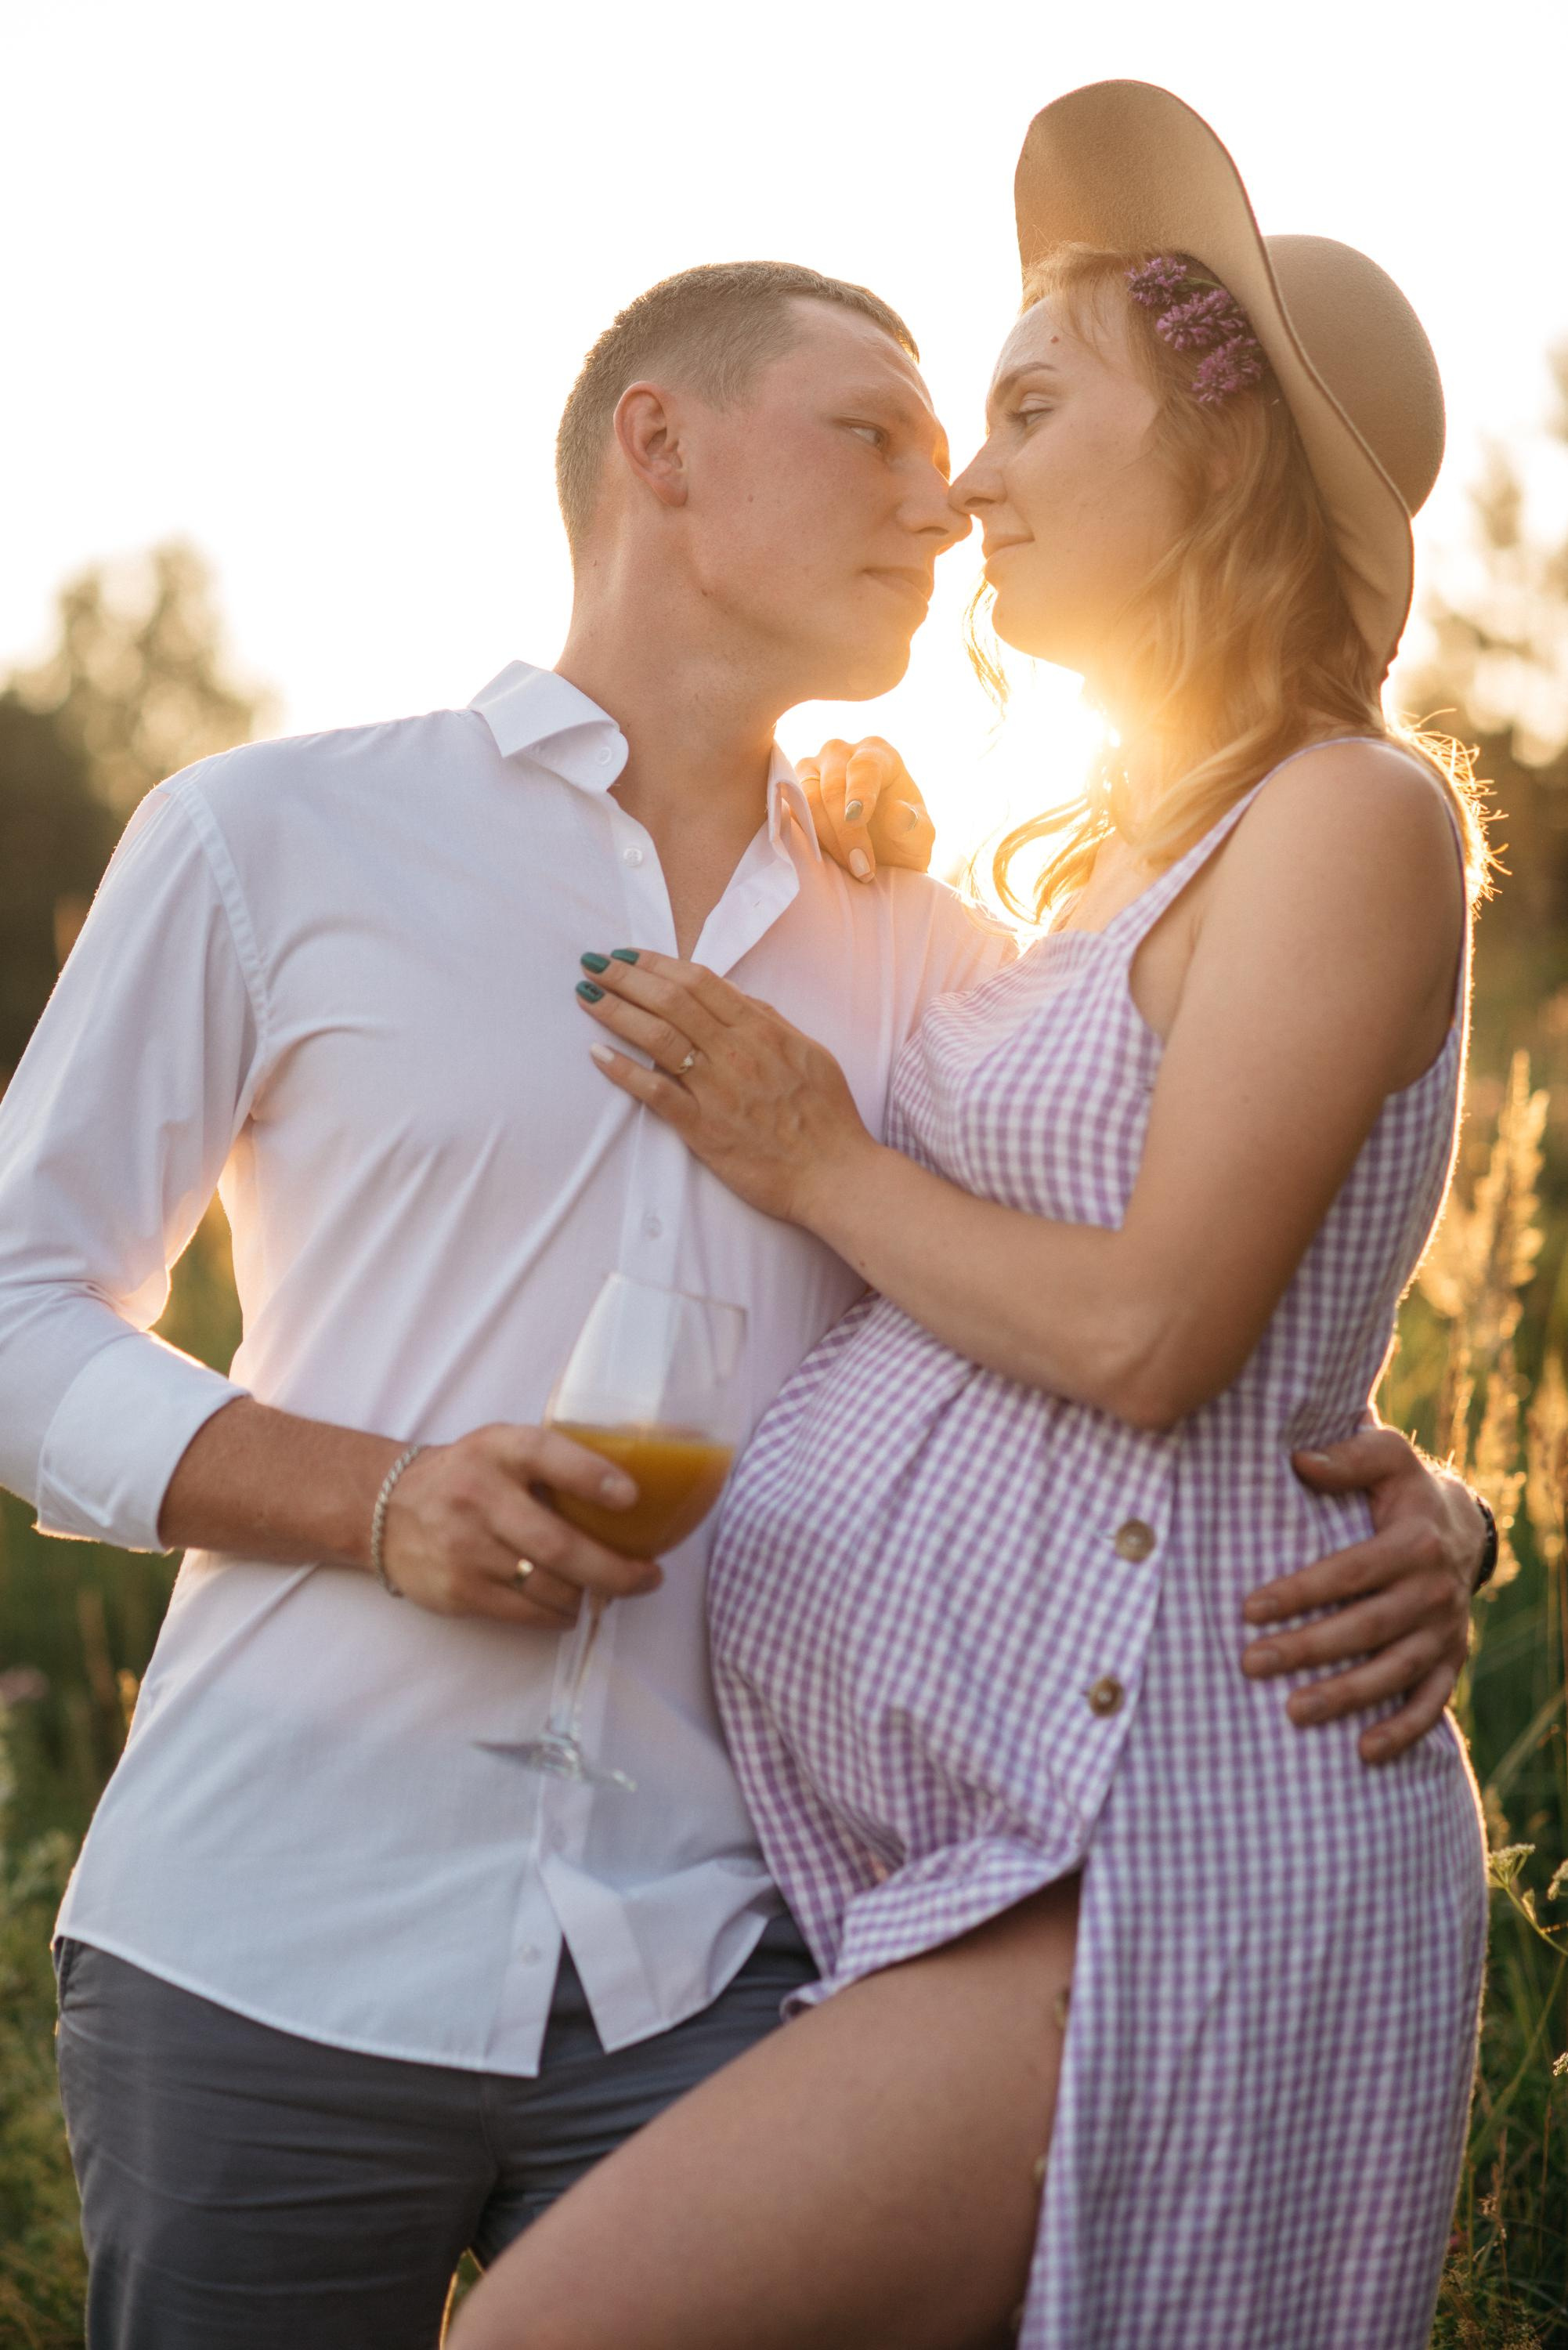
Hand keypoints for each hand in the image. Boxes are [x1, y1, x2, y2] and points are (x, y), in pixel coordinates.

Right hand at [381, 1424, 659, 1625]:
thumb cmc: (468, 1475)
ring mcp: (465, 1548)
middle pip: (558, 1544)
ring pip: (549, 1586)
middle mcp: (478, 1496)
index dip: (592, 1476)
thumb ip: (554, 1462)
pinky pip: (526, 1614)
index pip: (546, 1455)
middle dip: (615, 1569)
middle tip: (649, 1577)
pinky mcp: (458, 1591)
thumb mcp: (503, 1447)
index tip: (632, 1497)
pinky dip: (559, 1614)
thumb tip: (633, 1498)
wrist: (387, 1508)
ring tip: (609, 1588)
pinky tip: (570, 1605)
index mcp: (498, 1450)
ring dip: (590, 1594)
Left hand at [574, 948, 873, 1223]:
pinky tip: (597, 1054)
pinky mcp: (703, 1129)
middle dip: (626, 976)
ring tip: (587, 994)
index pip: (699, 982)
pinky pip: (655, 1092)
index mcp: (762, 1030)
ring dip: (615, 1011)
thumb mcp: (809, 1052)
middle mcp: (736, 1053)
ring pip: (656, 1037)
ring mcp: (717, 1090)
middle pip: (670, 1000)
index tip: (629, 954)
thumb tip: (734, 997)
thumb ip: (769, 1022)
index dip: (658, 963)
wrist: (834, 1175)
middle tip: (594, 962)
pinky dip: (623, 1070)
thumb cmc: (826, 1116)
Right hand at [797, 737, 934, 882]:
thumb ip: (915, 826)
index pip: (865, 766)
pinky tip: (819, 860)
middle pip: (832, 786)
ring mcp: (811, 770)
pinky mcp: (790, 792)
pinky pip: (787, 810)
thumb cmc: (902, 840)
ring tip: (847, 869)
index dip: (859, 792)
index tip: (857, 820)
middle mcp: (840, 753)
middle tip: (861, 869)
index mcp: (877, 754)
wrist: (878, 856)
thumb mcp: (919, 838)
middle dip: (845, 831)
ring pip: (806, 797)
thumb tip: (899, 814)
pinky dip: (801, 836)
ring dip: (823, 837)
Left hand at [1241, 1422, 1485, 1763]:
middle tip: (1251, 1664)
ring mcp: (1445, 1631)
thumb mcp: (1387, 1456)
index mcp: (1414, 1543)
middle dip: (1309, 1649)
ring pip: (1395, 1672)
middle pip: (1367, 1627)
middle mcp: (1434, 1591)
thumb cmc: (1403, 1490)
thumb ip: (1348, 1457)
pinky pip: (1431, 1702)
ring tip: (1293, 1713)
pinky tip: (1363, 1752)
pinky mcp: (1452, 1660)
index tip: (1249, 1609)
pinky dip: (1403, 1731)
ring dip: (1346, 1695)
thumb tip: (1299, 1460)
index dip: (1301, 1592)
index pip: (1350, 1573)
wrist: (1461, 1527)